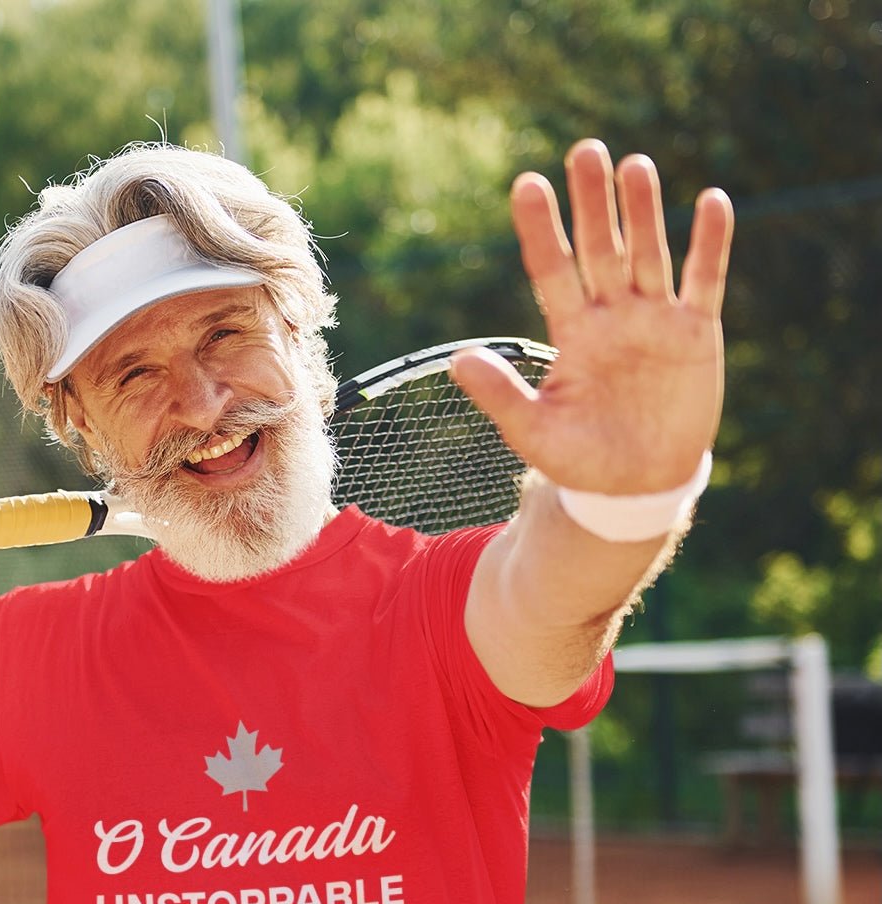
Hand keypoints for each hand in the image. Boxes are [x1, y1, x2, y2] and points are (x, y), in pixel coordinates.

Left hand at [451, 138, 733, 494]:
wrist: (635, 487)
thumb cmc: (579, 461)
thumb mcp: (533, 432)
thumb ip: (501, 394)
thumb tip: (457, 359)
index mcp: (571, 333)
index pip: (552, 269)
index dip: (541, 229)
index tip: (526, 184)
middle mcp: (611, 316)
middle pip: (600, 248)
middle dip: (593, 202)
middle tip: (585, 150)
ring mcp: (654, 320)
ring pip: (648, 254)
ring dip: (644, 212)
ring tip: (634, 165)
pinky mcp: (696, 333)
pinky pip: (705, 280)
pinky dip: (711, 243)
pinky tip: (712, 201)